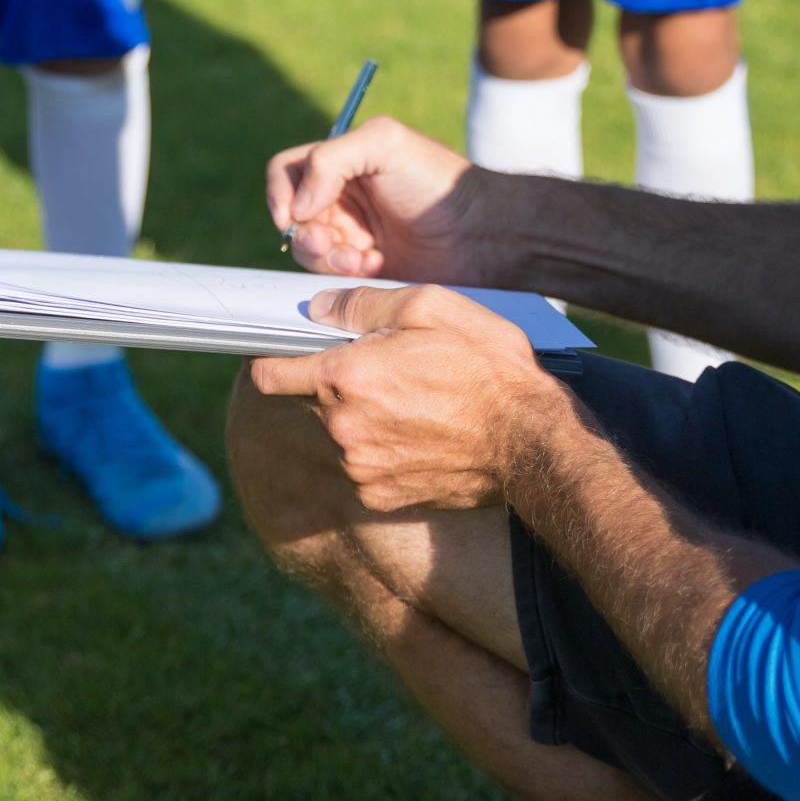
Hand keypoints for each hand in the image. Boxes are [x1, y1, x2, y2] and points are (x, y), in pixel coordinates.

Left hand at [247, 282, 568, 511]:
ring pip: (340, 433)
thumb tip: (320, 308)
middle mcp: (342, 428)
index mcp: (345, 377)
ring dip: (362, 417)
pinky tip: (422, 434)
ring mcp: (360, 468)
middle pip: (310, 399)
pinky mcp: (381, 497)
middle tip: (386, 368)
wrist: (531, 443)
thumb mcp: (430, 307)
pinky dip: (382, 449)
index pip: (268, 373)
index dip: (271, 358)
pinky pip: (364, 465)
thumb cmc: (487, 368)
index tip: (283, 351)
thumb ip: (362, 304)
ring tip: (415, 402)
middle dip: (336, 382)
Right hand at [267, 116, 489, 281]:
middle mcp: (341, 196)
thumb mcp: (385, 145)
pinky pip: (331, 276)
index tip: (295, 216)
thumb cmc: (438, 181)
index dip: (281, 194)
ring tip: (360, 258)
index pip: (287, 171)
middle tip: (330, 243)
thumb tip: (297, 206)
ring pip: (308, 250)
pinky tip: (375, 266)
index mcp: (342, 161)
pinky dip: (344, 274)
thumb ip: (331, 159)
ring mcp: (351, 233)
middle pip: (291, 217)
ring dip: (326, 257)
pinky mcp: (363, 267)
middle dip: (306, 234)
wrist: (480, 233)